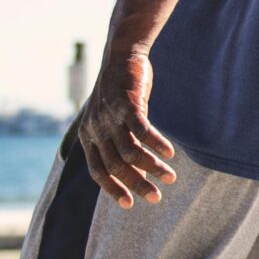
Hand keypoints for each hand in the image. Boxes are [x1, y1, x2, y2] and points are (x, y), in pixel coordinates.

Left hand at [75, 50, 176, 207]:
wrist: (121, 54)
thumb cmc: (117, 90)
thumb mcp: (107, 117)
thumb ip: (112, 140)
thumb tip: (129, 167)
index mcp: (88, 135)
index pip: (97, 171)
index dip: (112, 189)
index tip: (130, 204)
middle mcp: (96, 128)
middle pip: (115, 165)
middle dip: (137, 184)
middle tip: (156, 198)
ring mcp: (110, 115)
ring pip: (130, 151)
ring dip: (151, 167)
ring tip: (170, 177)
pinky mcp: (127, 103)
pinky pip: (142, 130)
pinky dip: (156, 144)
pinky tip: (170, 153)